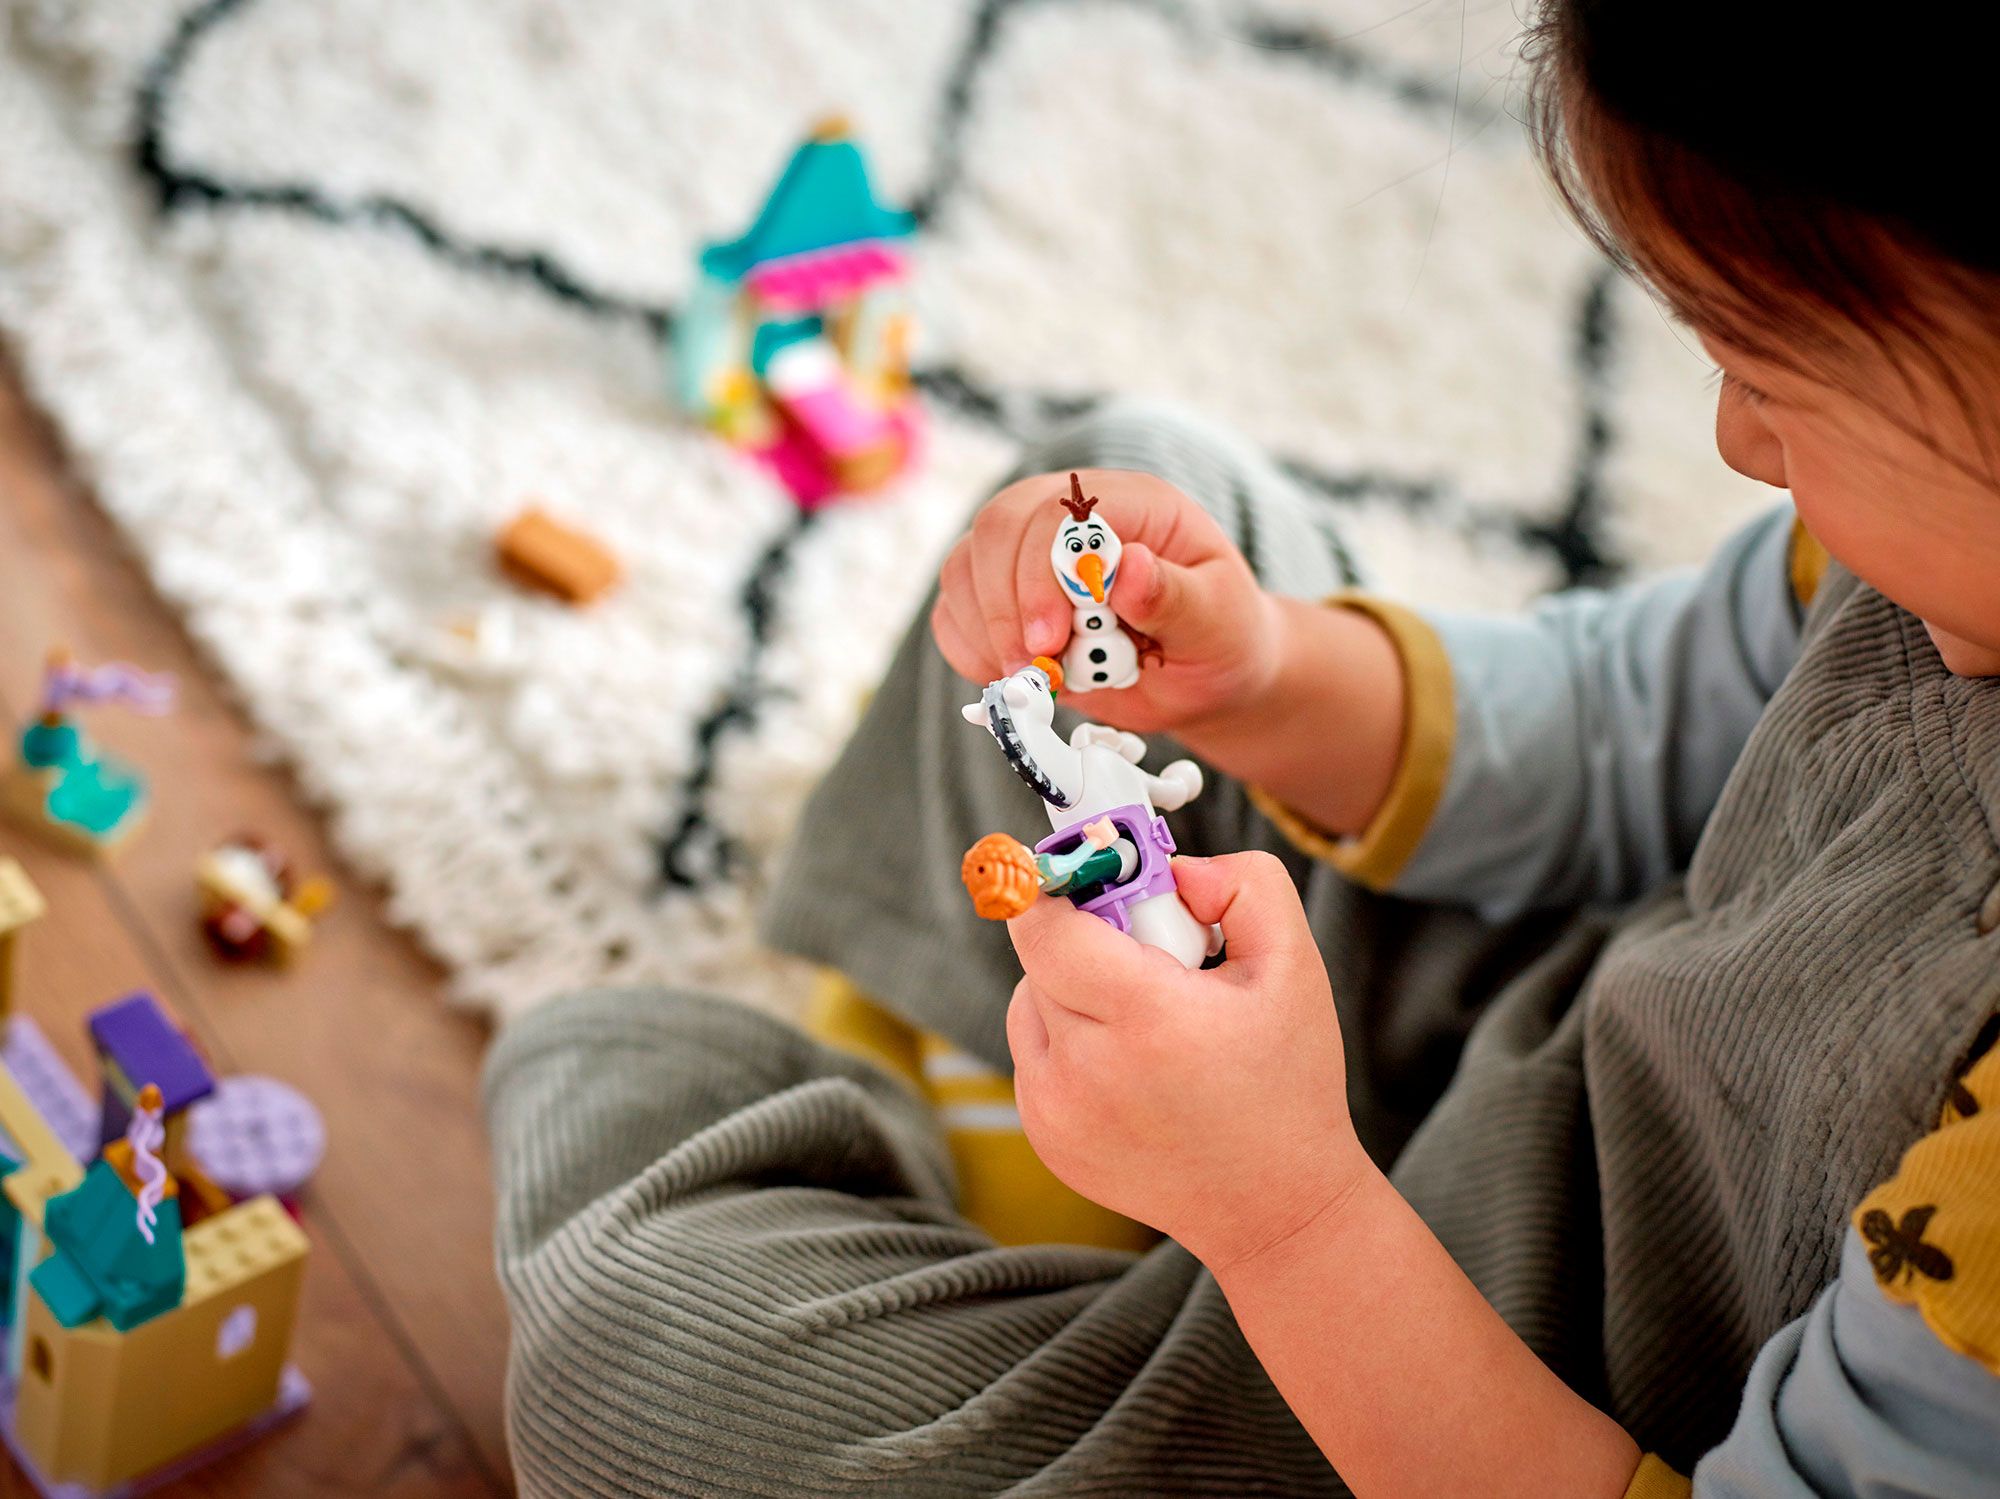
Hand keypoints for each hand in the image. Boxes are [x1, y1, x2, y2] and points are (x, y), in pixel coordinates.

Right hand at [931, 468, 1281, 734]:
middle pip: (996, 528)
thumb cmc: (1218, 638)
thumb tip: (1128, 567)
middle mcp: (1069, 517)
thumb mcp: (1218, 620)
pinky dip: (972, 652)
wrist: (1201, 676)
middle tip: (1034, 667)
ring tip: (1038, 678)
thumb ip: (1176, 596)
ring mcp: (1028, 556)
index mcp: (1128, 504)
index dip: (1041, 573)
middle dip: (1004, 606)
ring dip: (988, 633)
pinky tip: (1019, 676)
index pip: (1058, 512)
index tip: (1048, 640)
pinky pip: (954, 615)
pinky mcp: (1003, 600)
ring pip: (964, 569)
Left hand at [1004, 851, 1368, 1269]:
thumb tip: (1173, 871)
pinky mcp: (1044, 1137)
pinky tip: (1132, 1063)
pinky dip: (1071, 1039)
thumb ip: (1243, 885)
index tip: (1096, 877)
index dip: (1062, 888)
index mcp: (1146, 1020)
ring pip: (1031, 1002)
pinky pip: (1035, 1051)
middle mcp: (1085, 1071)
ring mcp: (1055, 1111)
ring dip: (1073, 989)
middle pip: (1040, 957)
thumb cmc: (1288, 1081)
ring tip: (1146, 1017)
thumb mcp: (1295, 966)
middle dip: (1088, 937)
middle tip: (1152, 956)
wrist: (1276, 1206)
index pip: (1045, 927)